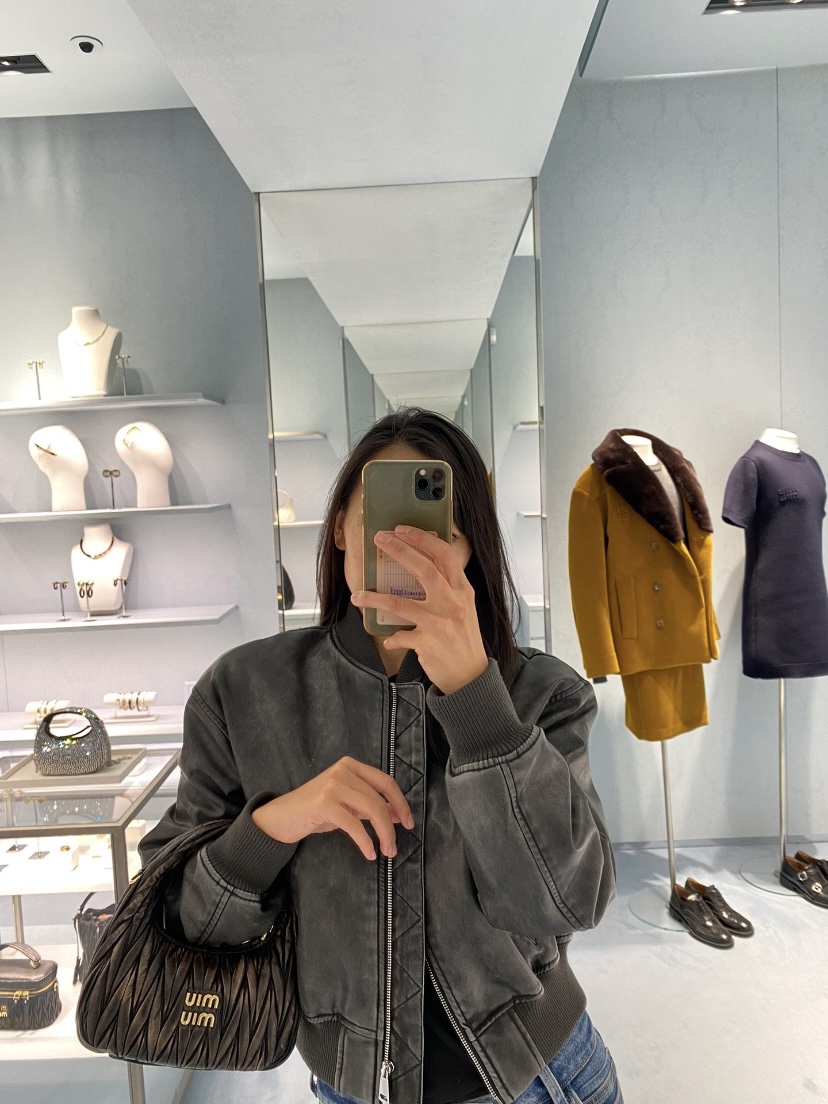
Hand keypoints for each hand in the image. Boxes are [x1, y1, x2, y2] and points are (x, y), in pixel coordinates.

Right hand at [251, 756, 414, 861]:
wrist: (281, 817)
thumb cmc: (315, 811)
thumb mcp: (346, 804)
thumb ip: (369, 805)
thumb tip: (398, 815)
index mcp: (351, 766)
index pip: (385, 781)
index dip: (400, 803)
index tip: (409, 823)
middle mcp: (343, 770)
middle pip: (379, 799)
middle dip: (392, 826)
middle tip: (394, 848)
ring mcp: (333, 785)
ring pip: (371, 810)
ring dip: (383, 834)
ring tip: (386, 852)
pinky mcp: (324, 803)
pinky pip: (354, 824)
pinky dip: (365, 841)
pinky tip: (369, 853)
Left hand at [350, 525, 488, 694]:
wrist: (470, 676)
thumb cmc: (463, 638)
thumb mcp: (463, 607)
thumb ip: (448, 587)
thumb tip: (420, 565)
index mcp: (462, 590)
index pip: (444, 555)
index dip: (422, 539)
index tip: (402, 529)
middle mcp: (453, 602)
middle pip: (424, 569)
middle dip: (400, 550)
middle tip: (380, 539)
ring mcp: (440, 622)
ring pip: (400, 603)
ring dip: (374, 598)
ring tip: (358, 596)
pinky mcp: (428, 643)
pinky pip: (400, 636)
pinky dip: (392, 638)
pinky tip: (389, 640)